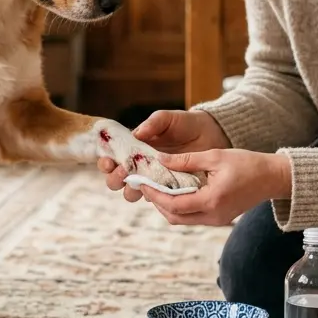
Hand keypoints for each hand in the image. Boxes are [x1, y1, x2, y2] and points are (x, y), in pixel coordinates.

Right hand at [97, 110, 229, 198]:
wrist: (212, 136)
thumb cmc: (186, 124)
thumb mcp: (169, 119)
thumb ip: (154, 122)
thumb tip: (136, 134)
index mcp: (134, 148)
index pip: (112, 158)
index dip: (105, 162)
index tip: (109, 162)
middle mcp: (140, 166)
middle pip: (117, 180)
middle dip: (115, 179)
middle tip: (124, 172)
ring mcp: (154, 179)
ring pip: (132, 193)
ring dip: (131, 190)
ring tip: (140, 183)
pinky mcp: (169, 190)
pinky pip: (156, 198)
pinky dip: (154, 197)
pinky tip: (157, 191)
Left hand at [136, 149, 291, 226]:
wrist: (273, 178)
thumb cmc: (247, 164)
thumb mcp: (215, 156)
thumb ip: (186, 160)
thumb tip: (161, 159)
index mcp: (211, 200)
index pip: (174, 204)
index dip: (155, 195)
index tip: (143, 182)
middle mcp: (213, 216)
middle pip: (174, 217)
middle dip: (157, 202)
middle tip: (146, 185)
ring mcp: (216, 220)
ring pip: (182, 219)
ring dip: (167, 205)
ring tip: (157, 187)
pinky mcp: (219, 219)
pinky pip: (192, 217)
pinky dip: (180, 206)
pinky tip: (174, 191)